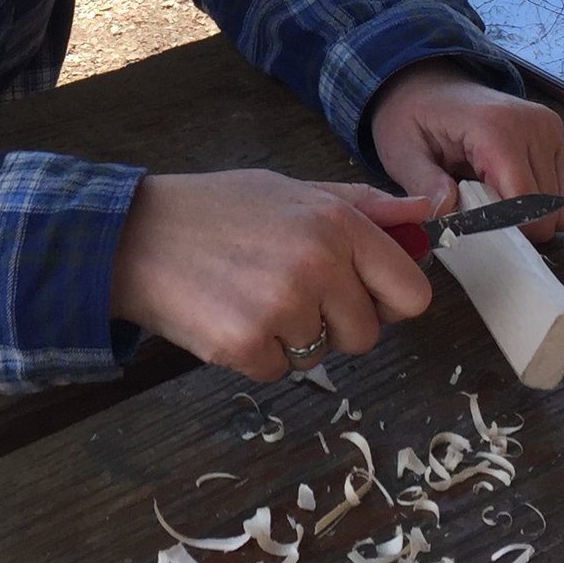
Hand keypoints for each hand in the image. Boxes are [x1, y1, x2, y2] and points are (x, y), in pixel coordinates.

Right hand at [107, 172, 437, 382]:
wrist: (135, 236)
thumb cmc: (217, 209)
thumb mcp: (292, 191)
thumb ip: (364, 207)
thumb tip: (428, 211)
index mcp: (338, 223)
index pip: (411, 292)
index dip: (389, 300)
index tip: (362, 295)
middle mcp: (318, 265)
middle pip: (367, 333)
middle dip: (335, 322)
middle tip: (286, 289)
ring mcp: (283, 309)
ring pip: (321, 355)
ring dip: (292, 338)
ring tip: (250, 295)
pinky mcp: (246, 346)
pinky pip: (278, 371)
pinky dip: (255, 354)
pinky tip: (227, 315)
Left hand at [367, 60, 563, 242]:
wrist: (426, 83)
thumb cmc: (412, 117)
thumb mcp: (401, 152)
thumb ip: (422, 184)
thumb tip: (445, 213)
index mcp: (495, 129)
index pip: (525, 199)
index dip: (507, 229)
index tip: (477, 234)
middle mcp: (533, 125)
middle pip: (548, 208)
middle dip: (518, 227)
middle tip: (481, 218)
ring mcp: (549, 128)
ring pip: (563, 205)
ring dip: (533, 216)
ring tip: (495, 202)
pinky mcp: (555, 134)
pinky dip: (543, 204)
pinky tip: (510, 192)